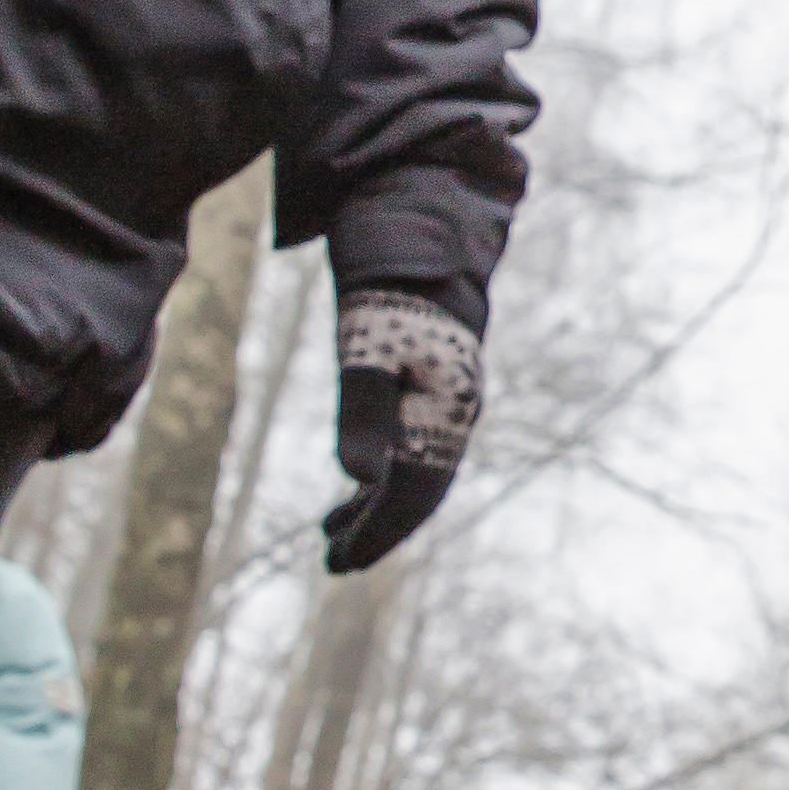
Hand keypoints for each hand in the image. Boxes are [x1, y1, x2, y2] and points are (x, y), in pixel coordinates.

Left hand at [326, 292, 481, 573]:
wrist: (419, 225)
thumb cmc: (386, 287)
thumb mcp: (363, 346)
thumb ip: (363, 411)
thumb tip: (360, 480)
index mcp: (446, 409)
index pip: (414, 492)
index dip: (378, 532)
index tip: (340, 563)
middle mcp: (456, 412)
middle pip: (420, 491)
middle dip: (378, 530)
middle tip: (332, 564)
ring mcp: (448, 399)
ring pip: (417, 471)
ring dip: (376, 506)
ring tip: (331, 533)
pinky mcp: (434, 385)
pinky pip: (414, 446)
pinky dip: (382, 473)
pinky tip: (355, 484)